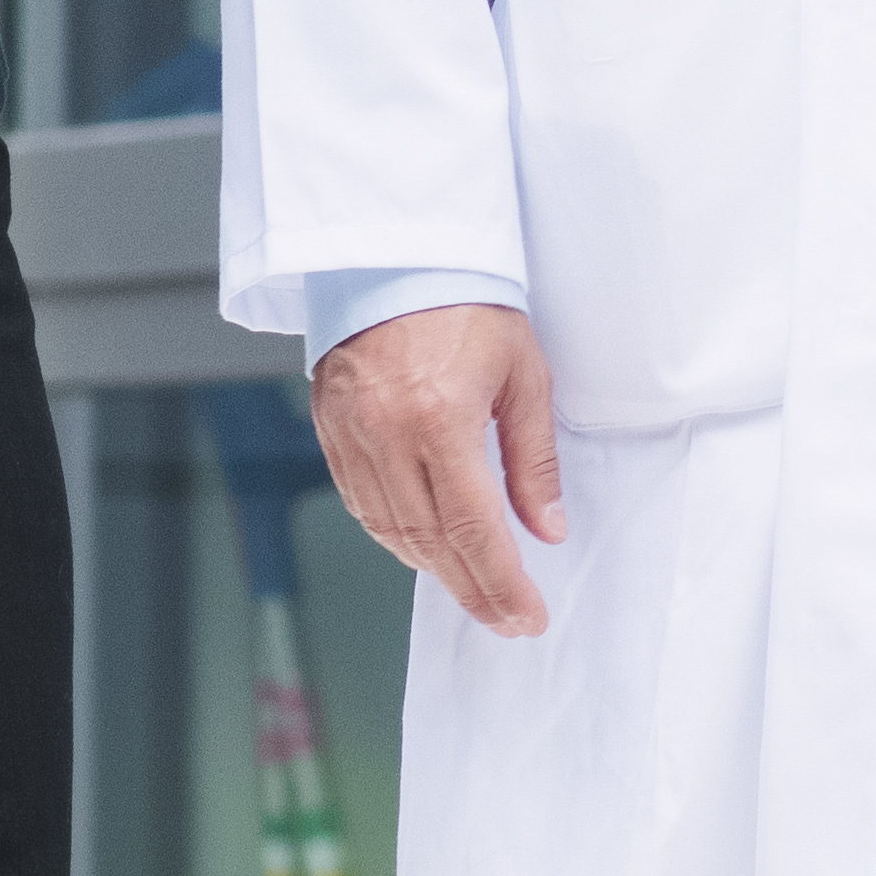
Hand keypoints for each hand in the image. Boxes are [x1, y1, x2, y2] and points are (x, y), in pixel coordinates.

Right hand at [312, 302, 568, 643]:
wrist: (394, 255)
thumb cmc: (466, 303)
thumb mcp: (522, 375)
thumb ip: (533, 459)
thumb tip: (546, 529)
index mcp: (439, 418)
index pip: (474, 528)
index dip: (501, 583)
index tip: (526, 616)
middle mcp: (386, 434)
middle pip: (431, 542)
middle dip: (472, 589)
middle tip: (505, 619)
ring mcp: (350, 433)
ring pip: (391, 530)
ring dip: (434, 568)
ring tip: (473, 588)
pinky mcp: (329, 428)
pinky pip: (361, 503)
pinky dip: (395, 535)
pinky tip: (424, 547)